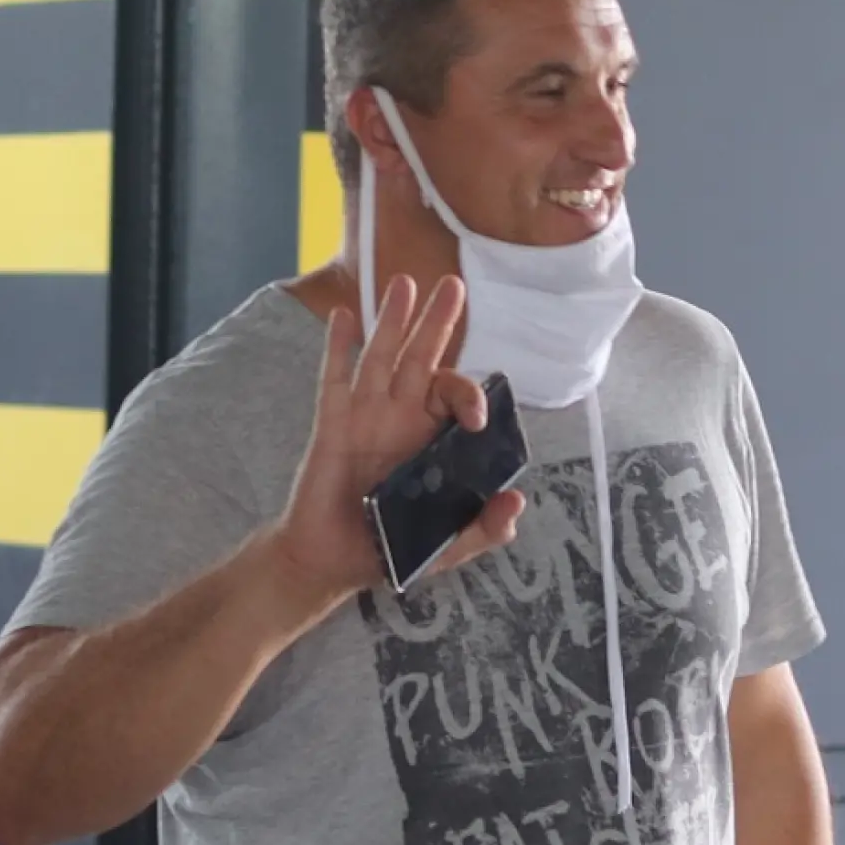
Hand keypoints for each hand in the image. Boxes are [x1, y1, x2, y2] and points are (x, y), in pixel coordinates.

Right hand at [275, 274, 523, 600]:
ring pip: (381, 357)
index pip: (454, 396)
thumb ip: (482, 529)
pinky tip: (343, 316)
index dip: (468, 395)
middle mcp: (400, 418)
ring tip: (403, 283)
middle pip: (422, 359)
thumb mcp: (446, 546)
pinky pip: (335, 379)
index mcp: (431, 439)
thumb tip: (516, 502)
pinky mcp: (332, 425)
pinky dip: (339, 347)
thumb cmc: (388, 548)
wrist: (329, 562)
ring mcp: (364, 417)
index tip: (476, 418)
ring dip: (392, 320)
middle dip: (437, 323)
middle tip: (452, 286)